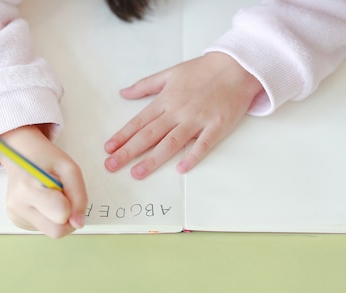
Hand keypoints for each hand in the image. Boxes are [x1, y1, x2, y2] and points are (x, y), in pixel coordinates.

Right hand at [0, 125, 87, 237]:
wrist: (20, 154)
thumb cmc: (45, 159)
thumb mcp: (70, 169)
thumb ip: (79, 196)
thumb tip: (78, 223)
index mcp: (28, 188)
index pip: (61, 215)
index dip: (71, 206)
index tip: (66, 191)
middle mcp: (17, 205)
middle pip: (56, 231)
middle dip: (67, 217)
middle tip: (64, 196)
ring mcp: (15, 215)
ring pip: (51, 231)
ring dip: (58, 216)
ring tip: (51, 195)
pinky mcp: (17, 221)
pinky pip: (44, 228)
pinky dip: (49, 216)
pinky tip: (43, 200)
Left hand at [104, 52, 262, 178]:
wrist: (237, 66)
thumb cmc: (203, 70)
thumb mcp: (170, 73)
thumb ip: (146, 85)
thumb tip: (123, 93)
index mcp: (166, 100)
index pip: (139, 121)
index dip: (122, 136)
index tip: (108, 149)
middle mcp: (178, 111)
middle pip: (149, 134)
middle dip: (128, 151)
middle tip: (111, 165)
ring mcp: (197, 119)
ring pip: (171, 142)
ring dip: (153, 159)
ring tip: (137, 173)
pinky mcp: (217, 126)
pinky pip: (203, 144)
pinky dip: (193, 156)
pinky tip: (181, 168)